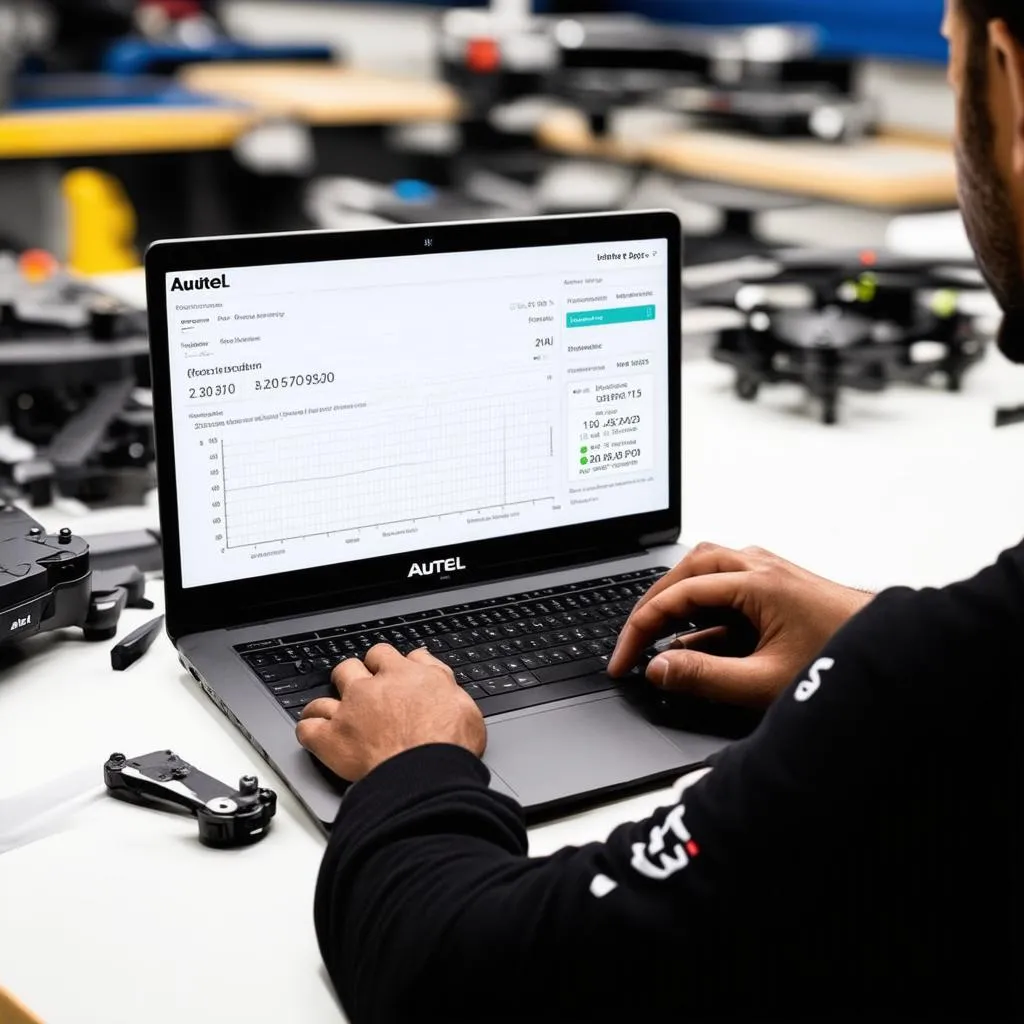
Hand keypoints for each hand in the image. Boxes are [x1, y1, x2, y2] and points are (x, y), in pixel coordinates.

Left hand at [296, 644, 485, 781]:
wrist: (428, 773)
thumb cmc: (449, 741)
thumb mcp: (461, 699)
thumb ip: (438, 674)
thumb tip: (424, 659)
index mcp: (402, 675)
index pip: (382, 654)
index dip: (380, 664)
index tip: (383, 674)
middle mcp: (371, 688)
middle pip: (347, 669)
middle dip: (350, 678)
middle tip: (359, 694)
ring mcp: (348, 712)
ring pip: (323, 699)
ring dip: (325, 707)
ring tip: (331, 717)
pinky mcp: (331, 739)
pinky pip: (307, 729)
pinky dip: (309, 732)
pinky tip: (315, 738)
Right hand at [607, 543, 872, 706]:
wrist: (901, 656)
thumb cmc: (844, 663)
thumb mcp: (765, 682)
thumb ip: (705, 677)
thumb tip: (659, 668)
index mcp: (755, 582)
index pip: (676, 596)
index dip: (640, 629)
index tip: (623, 661)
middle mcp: (759, 566)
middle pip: (684, 571)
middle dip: (651, 606)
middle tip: (631, 641)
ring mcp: (769, 572)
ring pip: (704, 570)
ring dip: (676, 599)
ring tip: (656, 632)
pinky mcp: (777, 585)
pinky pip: (726, 584)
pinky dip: (702, 606)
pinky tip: (697, 638)